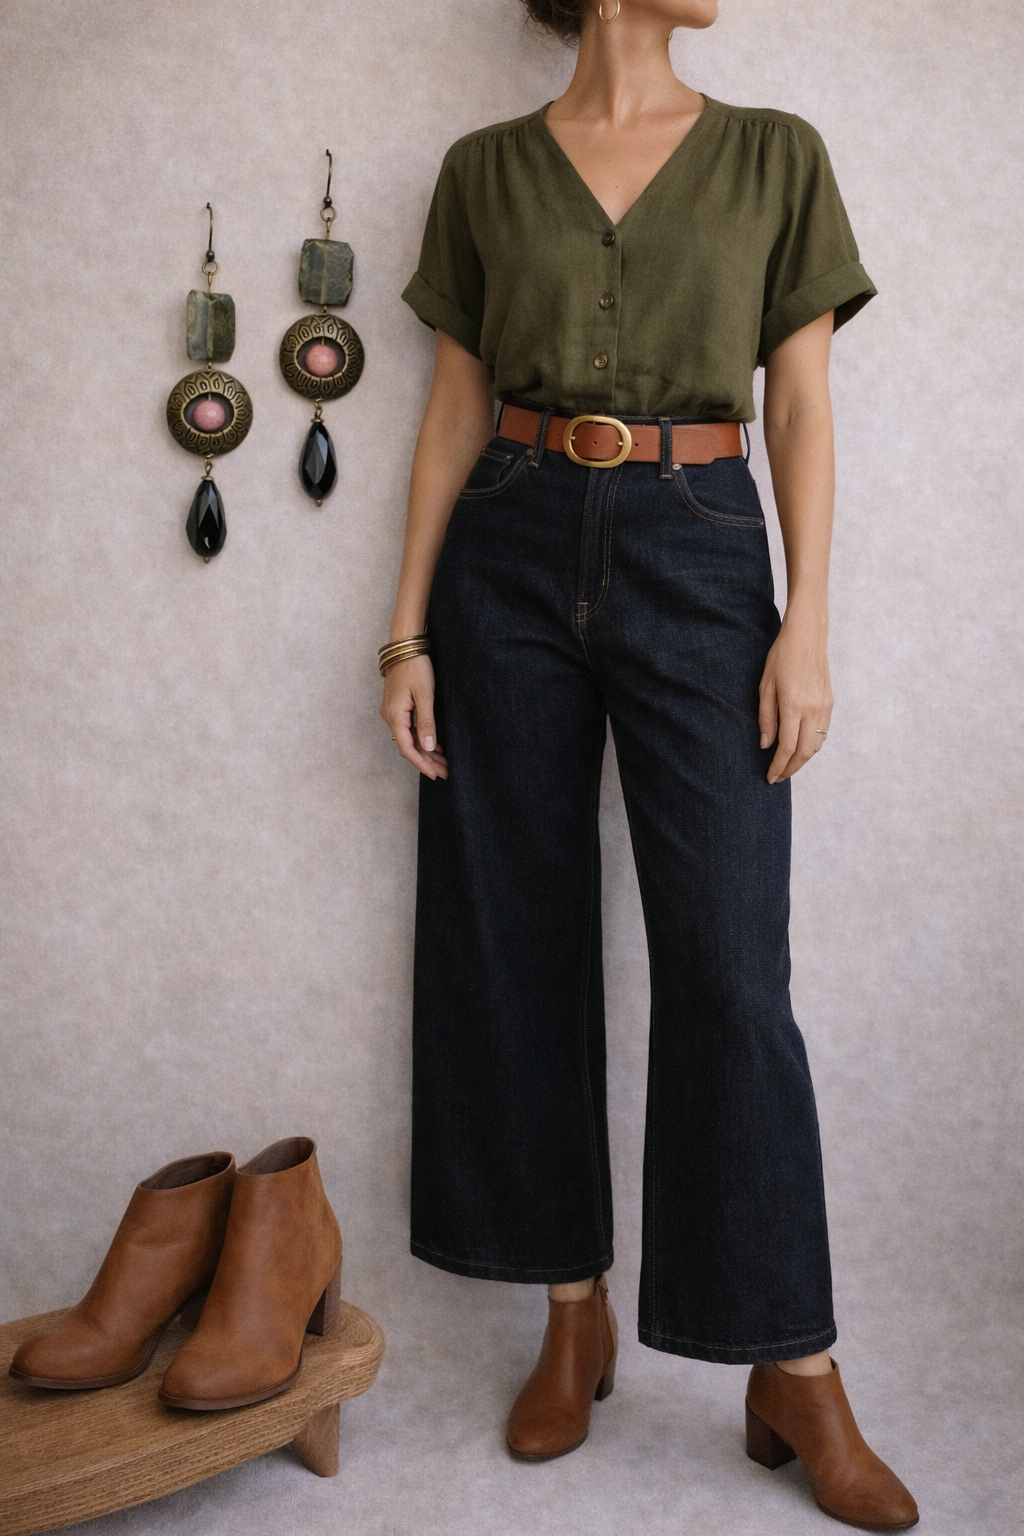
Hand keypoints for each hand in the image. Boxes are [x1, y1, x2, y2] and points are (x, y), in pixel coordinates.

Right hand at [380, 655, 448, 779]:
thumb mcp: (425, 695)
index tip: (436, 774)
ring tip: (443, 762)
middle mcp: (390, 716)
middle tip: (445, 772)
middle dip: (427, 761)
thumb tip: (427, 747)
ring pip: (409, 738)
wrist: (405, 646)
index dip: (422, 764)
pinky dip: (421, 739)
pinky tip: (434, 745)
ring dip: (425, 751)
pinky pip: (408, 729)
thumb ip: (426, 722)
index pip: (407, 748)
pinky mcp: (398, 706)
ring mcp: (393, 711)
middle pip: (408, 746)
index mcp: (395, 716)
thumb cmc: (416, 667)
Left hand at [758, 613, 833, 783]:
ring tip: (787, 764)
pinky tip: (800, 746)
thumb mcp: (765, 686)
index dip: (778, 766)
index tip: (770, 777)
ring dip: (803, 759)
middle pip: (804, 752)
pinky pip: (823, 732)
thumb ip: (766, 718)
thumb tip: (766, 745)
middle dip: (791, 769)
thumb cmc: (781, 656)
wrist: (807, 635)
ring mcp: (824, 707)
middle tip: (778, 777)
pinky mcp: (830, 702)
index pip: (787, 748)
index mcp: (794, 706)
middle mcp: (813, 710)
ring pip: (816, 745)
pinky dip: (812, 744)